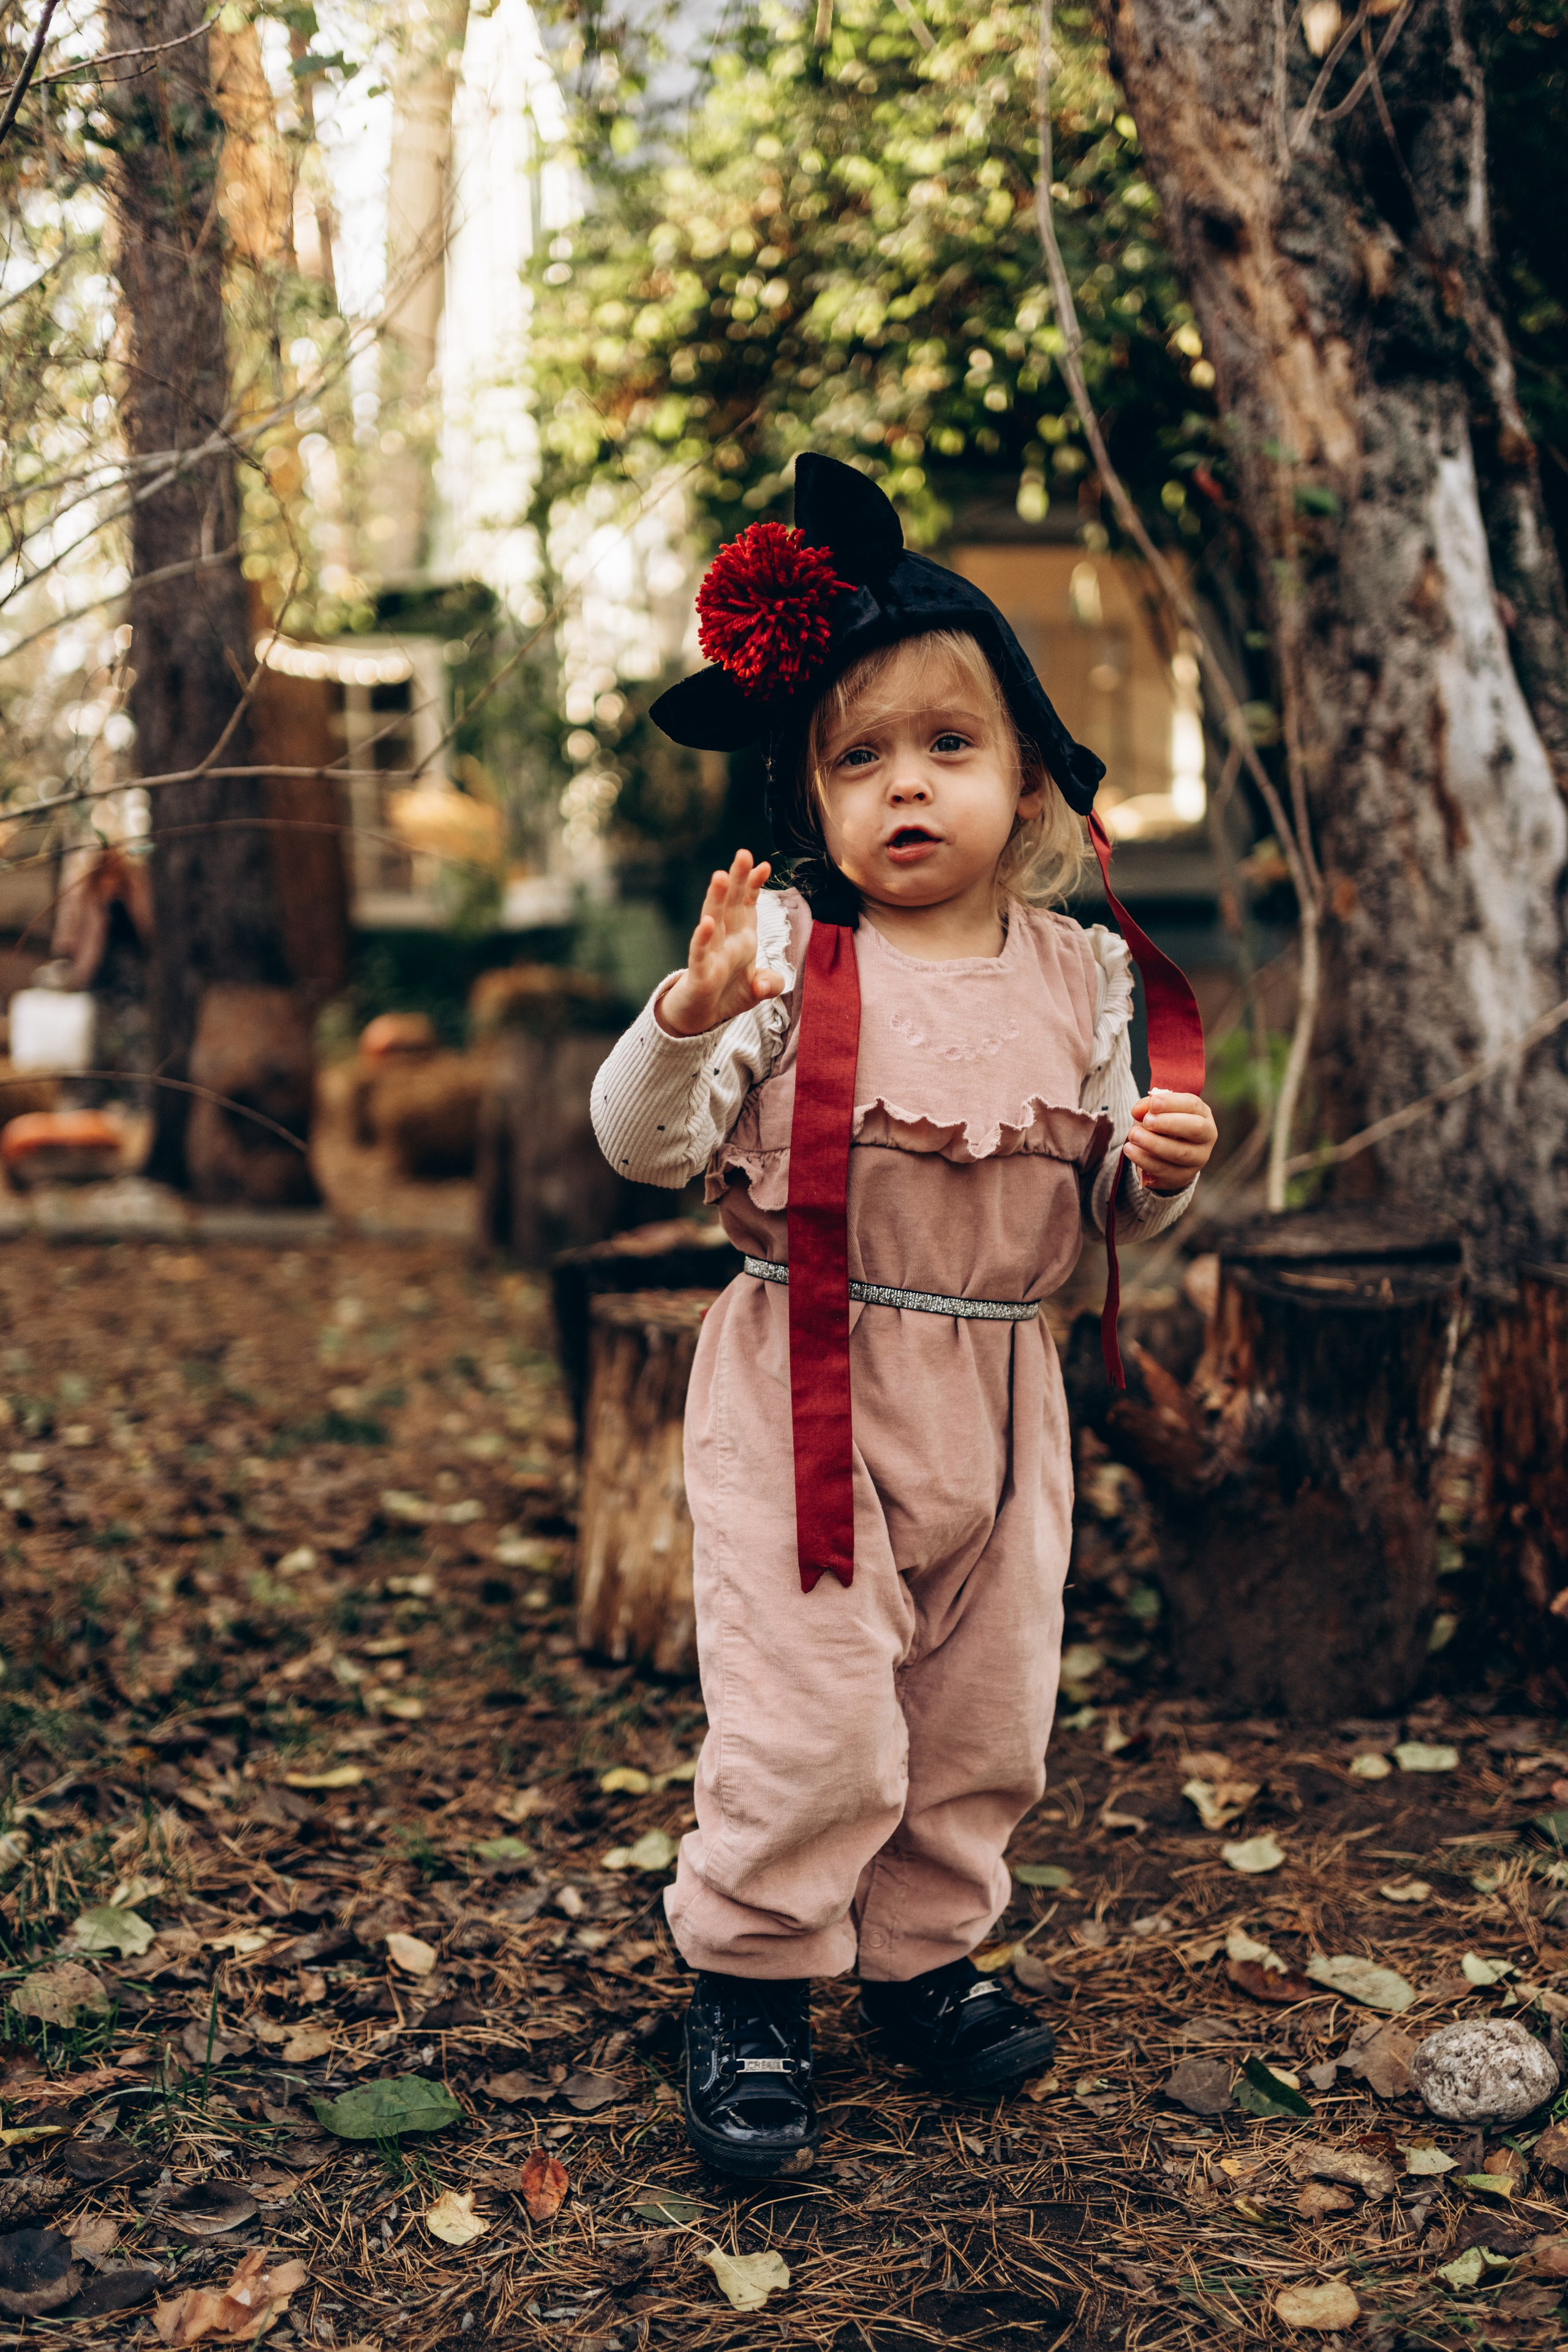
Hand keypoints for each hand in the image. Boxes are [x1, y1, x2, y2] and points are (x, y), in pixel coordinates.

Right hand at [656, 850, 784, 1037]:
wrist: (699, 1020)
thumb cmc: (726, 997)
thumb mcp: (756, 991)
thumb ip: (770, 983)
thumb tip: (767, 983)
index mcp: (742, 939)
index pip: (747, 905)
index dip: (754, 886)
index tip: (765, 865)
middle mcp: (725, 941)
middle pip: (730, 904)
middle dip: (737, 879)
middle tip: (743, 853)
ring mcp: (710, 955)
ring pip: (712, 921)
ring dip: (717, 899)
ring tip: (721, 876)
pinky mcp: (698, 974)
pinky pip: (699, 954)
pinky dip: (702, 939)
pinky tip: (706, 924)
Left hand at [1124, 1089, 1216, 1194]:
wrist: (1163, 1157)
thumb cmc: (1162, 1127)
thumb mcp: (1155, 1112)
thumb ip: (1147, 1107)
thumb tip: (1138, 1111)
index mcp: (1202, 1114)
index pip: (1193, 1105)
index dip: (1172, 1103)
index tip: (1153, 1104)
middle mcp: (1206, 1136)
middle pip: (1195, 1128)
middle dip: (1169, 1123)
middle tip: (1147, 1121)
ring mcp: (1197, 1159)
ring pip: (1180, 1153)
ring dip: (1154, 1143)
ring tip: (1133, 1135)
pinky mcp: (1183, 1176)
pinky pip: (1165, 1170)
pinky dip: (1145, 1160)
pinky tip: (1130, 1150)